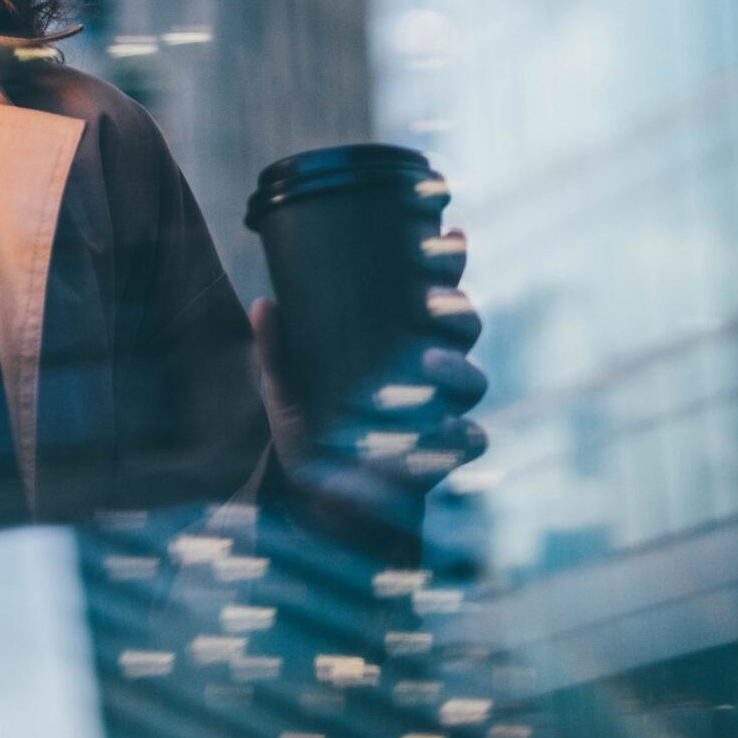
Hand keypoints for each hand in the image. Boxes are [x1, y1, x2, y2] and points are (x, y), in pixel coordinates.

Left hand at [249, 227, 488, 543]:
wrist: (323, 502)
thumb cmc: (312, 431)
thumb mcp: (286, 389)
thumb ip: (278, 351)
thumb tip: (264, 304)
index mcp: (396, 339)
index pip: (430, 291)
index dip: (446, 262)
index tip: (448, 235)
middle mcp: (427, 368)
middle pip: (462, 326)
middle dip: (456, 307)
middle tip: (431, 299)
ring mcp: (440, 410)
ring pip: (472, 378)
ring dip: (457, 366)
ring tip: (428, 360)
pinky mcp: (442, 455)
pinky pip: (470, 440)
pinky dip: (462, 433)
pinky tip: (446, 428)